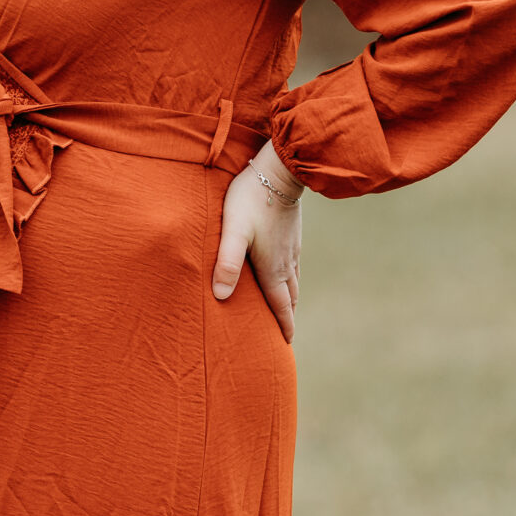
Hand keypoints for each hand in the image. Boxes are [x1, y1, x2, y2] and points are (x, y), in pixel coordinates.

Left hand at [214, 142, 304, 341]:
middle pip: (289, 297)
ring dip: (289, 298)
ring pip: (293, 280)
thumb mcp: (234, 231)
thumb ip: (227, 262)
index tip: (286, 345)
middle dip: (287, 317)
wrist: (279, 170)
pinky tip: (283, 273)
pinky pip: (293, 265)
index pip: (280, 305)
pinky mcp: (291, 233)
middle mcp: (286, 261)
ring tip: (284, 310)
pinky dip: (289, 279)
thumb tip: (222, 297)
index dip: (283, 326)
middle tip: (285, 335)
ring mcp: (291, 247)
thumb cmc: (251, 199)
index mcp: (273, 267)